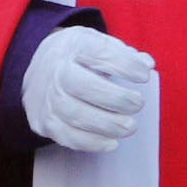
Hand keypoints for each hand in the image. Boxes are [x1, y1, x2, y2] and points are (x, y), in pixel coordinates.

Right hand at [23, 25, 153, 151]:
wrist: (39, 72)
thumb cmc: (77, 58)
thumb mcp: (96, 44)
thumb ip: (123, 54)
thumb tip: (147, 64)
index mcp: (73, 46)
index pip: (100, 53)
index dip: (126, 65)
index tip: (144, 76)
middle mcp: (56, 70)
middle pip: (85, 86)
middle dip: (117, 98)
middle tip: (138, 104)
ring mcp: (48, 98)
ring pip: (78, 115)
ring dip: (109, 124)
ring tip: (130, 126)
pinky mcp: (45, 122)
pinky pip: (69, 137)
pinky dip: (93, 142)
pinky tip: (112, 142)